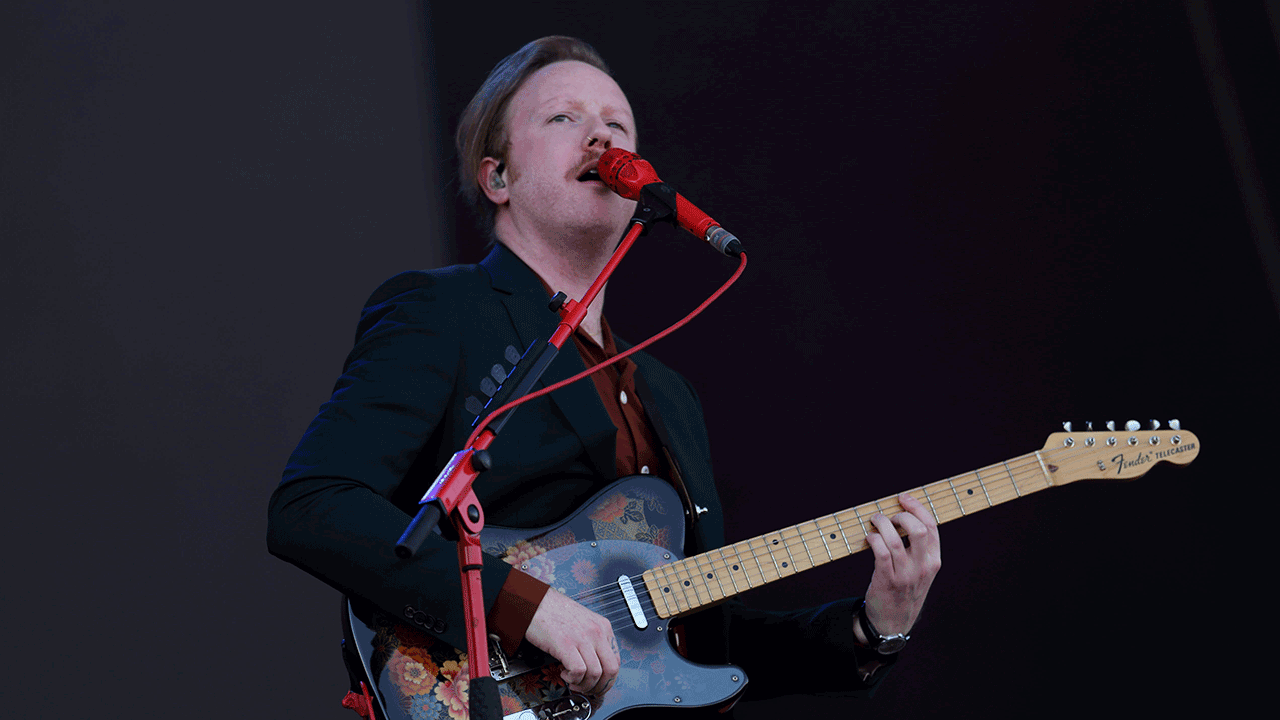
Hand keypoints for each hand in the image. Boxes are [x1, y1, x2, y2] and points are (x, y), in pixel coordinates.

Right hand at [525, 587, 619, 695]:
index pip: (616, 661)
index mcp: (603, 627)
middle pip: (610, 670)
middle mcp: (596, 632)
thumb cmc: (554, 611)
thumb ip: (592, 640)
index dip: (608, 680)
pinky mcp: (566, 644)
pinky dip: (572, 678)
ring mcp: (582, 638)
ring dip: (583, 685)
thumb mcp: (583, 622)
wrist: (535, 601)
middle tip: (587, 689)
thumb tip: (595, 665)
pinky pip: (578, 671)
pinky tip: (564, 673)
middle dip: (599, 687)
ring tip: (572, 680)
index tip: (599, 685)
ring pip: (595, 674)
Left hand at [860, 492, 941, 638]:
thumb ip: (920, 548)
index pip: (931, 527)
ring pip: (894, 539)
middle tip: (889, 516)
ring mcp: (905, 575)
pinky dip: (873, 539)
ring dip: (882, 524)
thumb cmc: (905, 590)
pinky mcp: (887, 580)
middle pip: (918, 529)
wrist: (893, 622)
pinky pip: (880, 551)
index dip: (917, 507)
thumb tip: (904, 516)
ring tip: (875, 521)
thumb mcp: (922, 571)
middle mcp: (923, 567)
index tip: (904, 498)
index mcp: (934, 561)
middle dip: (901, 515)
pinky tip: (869, 537)